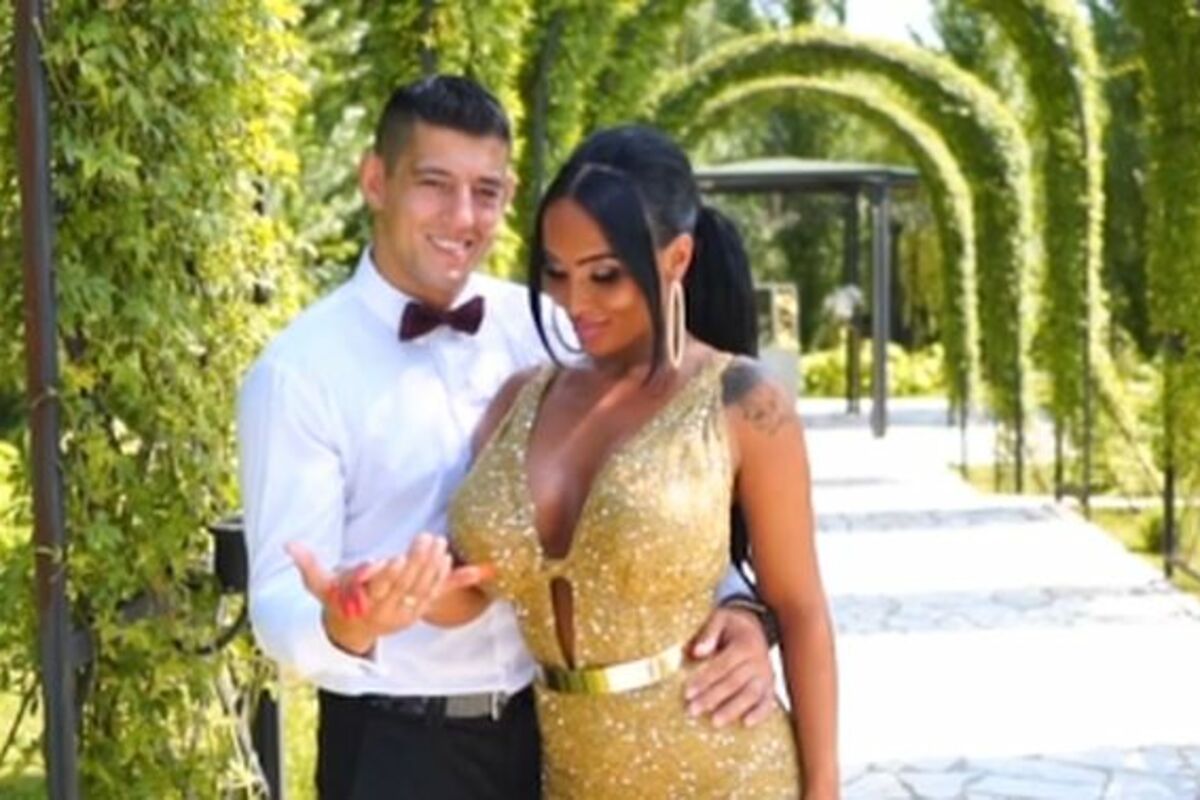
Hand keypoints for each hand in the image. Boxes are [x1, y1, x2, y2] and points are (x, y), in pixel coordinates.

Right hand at [287, 534, 480, 654]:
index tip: (394, 557)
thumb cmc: (336, 601)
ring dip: (434, 567)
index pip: (375, 589)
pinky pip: (438, 596)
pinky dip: (451, 581)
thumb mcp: (319, 586)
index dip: (385, 576)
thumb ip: (307, 564)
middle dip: (416, 562)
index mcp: (362, 603)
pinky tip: (469, 568)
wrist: (353, 631)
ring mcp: (404, 612)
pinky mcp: (418, 610)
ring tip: (440, 543)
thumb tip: (288, 545)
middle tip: (426, 538)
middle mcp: (385, 610)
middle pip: (404, 587)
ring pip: (423, 590)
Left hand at [684, 607, 777, 726]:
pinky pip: (768, 701)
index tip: (687, 693)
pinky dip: (760, 713)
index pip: (722, 666)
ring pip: (750, 694)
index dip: (704, 680)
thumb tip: (696, 652)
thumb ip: (708, 633)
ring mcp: (766, 675)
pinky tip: (746, 724)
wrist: (757, 626)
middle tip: (693, 711)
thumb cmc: (732, 625)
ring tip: (714, 722)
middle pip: (734, 682)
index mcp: (744, 645)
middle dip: (712, 698)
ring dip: (733, 709)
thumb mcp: (720, 618)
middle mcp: (758, 661)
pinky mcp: (771, 685)